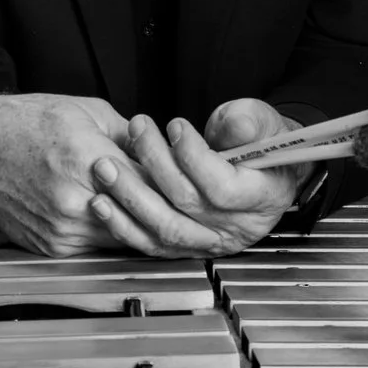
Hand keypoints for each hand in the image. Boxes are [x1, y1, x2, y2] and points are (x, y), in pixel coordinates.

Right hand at [0, 92, 233, 257]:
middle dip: (171, 214)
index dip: (181, 188)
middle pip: (144, 217)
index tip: (200, 192)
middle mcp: (75, 199)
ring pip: (124, 237)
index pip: (153, 182)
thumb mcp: (85, 111)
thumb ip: (128, 137)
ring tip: (166, 221)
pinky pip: (97, 246)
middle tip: (200, 217)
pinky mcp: (51, 246)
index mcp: (87, 157)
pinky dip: (112, 233)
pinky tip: (122, 221)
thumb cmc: (21, 123)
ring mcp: (62, 228)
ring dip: (143, 228)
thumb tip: (164, 154)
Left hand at [104, 99, 310, 255]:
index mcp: (261, 197)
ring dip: (130, 197)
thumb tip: (234, 126)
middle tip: (136, 131)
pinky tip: (102, 203)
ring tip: (107, 167)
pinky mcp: (182, 245)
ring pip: (164, 228)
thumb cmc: (261, 144)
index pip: (221, 187)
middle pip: (186, 205)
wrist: (261, 170)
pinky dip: (122, 224)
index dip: (194, 156)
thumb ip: (249, 122)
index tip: (176, 126)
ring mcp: (207, 240)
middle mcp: (234, 226)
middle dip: (154, 166)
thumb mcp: (265, 123)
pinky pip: (149, 243)